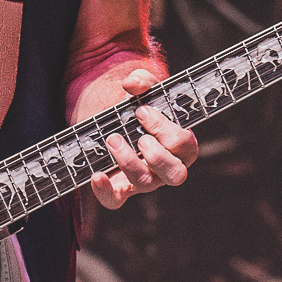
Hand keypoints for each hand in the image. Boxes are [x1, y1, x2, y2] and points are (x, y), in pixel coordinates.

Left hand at [90, 69, 199, 209]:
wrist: (114, 120)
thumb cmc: (137, 106)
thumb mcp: (143, 90)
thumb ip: (142, 81)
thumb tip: (132, 83)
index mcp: (179, 145)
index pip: (184, 145)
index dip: (165, 130)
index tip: (142, 111)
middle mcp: (166, 167)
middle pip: (175, 174)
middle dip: (157, 155)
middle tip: (138, 136)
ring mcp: (144, 180)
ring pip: (146, 183)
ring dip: (128, 161)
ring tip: (112, 140)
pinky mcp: (120, 188)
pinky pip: (115, 201)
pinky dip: (105, 191)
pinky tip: (96, 175)